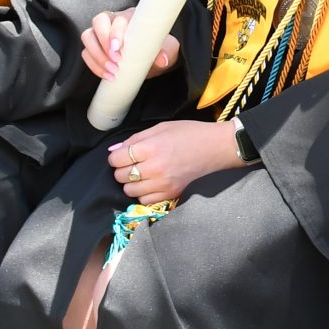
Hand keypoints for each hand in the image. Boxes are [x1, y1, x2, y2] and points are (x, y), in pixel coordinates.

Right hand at [83, 7, 179, 80]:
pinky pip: (86, 53)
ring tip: (112, 71)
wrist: (152, 60)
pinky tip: (106, 75)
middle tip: (116, 62)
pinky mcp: (95, 47)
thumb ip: (167, 52)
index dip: (115, 32)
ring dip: (96, 56)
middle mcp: (113, 21)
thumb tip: (162, 59)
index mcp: (131, 16)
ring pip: (88, 37)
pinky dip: (94, 65)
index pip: (118, 18)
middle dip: (103, 43)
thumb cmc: (159, 49)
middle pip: (98, 22)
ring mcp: (101, 33)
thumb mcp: (168, 49)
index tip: (118, 49)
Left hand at [108, 117, 241, 204]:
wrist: (215, 147)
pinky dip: (143, 194)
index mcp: (150, 148)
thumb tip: (113, 150)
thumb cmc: (189, 133)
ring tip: (141, 174)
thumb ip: (135, 139)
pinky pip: (144, 201)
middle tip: (133, 164)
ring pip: (129, 191)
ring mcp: (163, 184)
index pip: (117, 159)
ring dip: (131, 183)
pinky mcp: (170, 194)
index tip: (122, 155)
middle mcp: (155, 168)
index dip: (115, 157)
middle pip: (121, 176)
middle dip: (122, 169)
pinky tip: (150, 184)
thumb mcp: (160, 128)